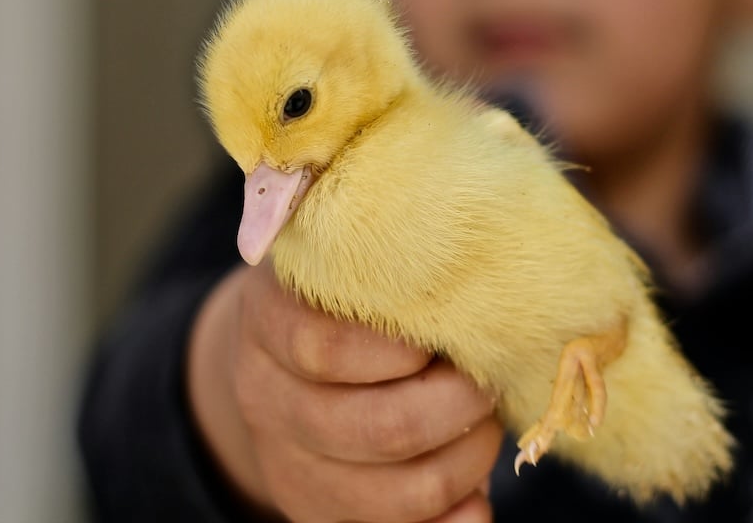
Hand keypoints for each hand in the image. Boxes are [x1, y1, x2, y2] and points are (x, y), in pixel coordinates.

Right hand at [191, 265, 500, 522]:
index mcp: (268, 320)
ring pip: (399, 493)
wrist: (282, 361)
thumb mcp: (346, 255)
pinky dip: (454, 521)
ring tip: (485, 424)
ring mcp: (288, 465)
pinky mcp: (314, 514)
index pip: (327, 348)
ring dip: (468, 461)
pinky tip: (475, 497)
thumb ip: (390, 256)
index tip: (446, 330)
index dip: (403, 347)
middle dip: (458, 407)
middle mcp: (265, 398)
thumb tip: (475, 278)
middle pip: (377, 427)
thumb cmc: (343, 294)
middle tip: (487, 381)